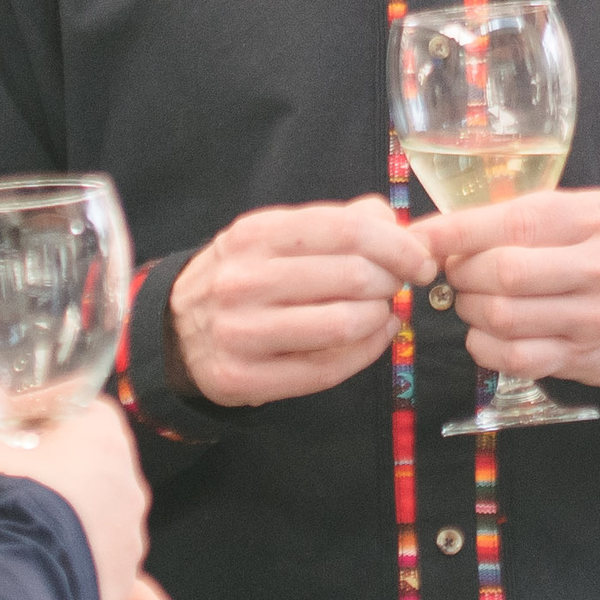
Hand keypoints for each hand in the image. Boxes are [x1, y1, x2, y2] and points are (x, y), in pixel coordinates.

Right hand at [0, 396, 150, 599]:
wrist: (12, 577)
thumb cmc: (0, 501)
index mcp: (103, 435)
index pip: (85, 414)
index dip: (51, 422)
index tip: (24, 434)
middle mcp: (128, 483)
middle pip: (96, 468)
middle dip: (64, 475)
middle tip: (24, 487)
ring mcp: (129, 534)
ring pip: (100, 520)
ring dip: (74, 523)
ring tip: (31, 536)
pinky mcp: (122, 578)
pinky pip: (103, 566)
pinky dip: (81, 566)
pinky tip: (50, 571)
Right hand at [168, 196, 432, 406]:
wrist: (177, 331)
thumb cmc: (247, 275)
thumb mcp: (279, 233)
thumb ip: (340, 221)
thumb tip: (398, 223)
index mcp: (256, 234)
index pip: (348, 229)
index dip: (399, 245)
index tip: (422, 260)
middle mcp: (243, 280)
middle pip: (354, 277)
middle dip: (393, 283)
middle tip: (398, 286)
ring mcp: (240, 332)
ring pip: (344, 325)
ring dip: (380, 318)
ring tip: (381, 311)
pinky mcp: (244, 378)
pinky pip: (327, 370)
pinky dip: (366, 353)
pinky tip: (373, 337)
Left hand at [409, 189, 599, 395]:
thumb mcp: (581, 216)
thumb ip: (522, 218)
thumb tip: (439, 230)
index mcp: (594, 217)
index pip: (511, 223)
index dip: (454, 233)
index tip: (416, 238)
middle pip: (503, 272)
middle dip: (462, 275)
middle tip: (455, 274)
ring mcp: (596, 316)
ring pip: (504, 317)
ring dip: (470, 311)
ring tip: (473, 301)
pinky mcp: (584, 358)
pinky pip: (515, 358)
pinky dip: (484, 347)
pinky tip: (485, 335)